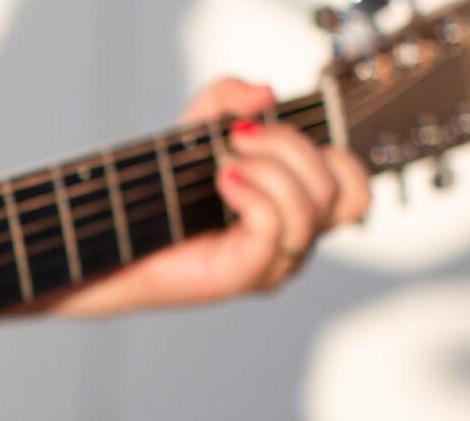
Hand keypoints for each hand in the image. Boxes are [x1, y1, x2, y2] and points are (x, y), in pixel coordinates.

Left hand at [46, 77, 371, 315]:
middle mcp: (293, 242)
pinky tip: (222, 180)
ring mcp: (272, 264)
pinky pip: (274, 229)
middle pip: (336, 188)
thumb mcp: (199, 128)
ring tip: (224, 164)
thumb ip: (229, 96)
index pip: (353, 187)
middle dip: (291, 146)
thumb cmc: (161, 192)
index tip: (265, 133)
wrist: (116, 237)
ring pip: (311, 208)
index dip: (326, 151)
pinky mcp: (244, 276)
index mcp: (296, 211)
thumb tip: (264, 94)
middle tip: (235, 139)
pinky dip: (252, 192)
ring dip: (269, 168)